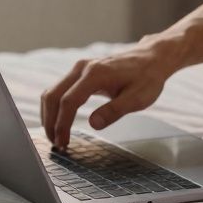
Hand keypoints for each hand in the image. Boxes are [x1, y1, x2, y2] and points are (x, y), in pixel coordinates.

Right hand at [40, 42, 180, 148]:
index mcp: (95, 74)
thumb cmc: (147, 78)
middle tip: (55, 144)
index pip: (68, 101)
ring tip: (55, 136)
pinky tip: (59, 121)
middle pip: (53, 96)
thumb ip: (114, 111)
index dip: (62, 124)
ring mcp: (80, 69)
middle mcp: (82, 68)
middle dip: (50, 122)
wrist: (152, 59)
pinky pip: (59, 89)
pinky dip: (55, 107)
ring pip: (52, 92)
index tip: (63, 142)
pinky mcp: (81, 73)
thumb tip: (93, 124)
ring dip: (50, 115)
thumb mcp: (137, 98)